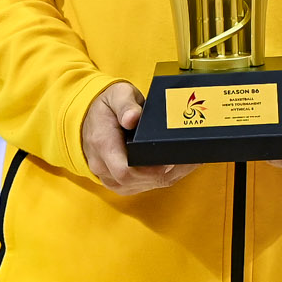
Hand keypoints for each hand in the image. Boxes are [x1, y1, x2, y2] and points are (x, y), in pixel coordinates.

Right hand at [81, 80, 199, 194]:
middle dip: (166, 173)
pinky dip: (162, 178)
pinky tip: (179, 167)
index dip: (150, 171)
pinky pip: (142, 186)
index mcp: (103, 144)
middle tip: (190, 159)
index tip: (171, 161)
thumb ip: (125, 105)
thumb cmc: (107, 106)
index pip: (125, 171)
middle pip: (137, 181)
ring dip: (168, 176)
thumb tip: (132, 117)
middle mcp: (103, 166)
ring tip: (190, 162)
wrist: (91, 118)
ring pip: (142, 186)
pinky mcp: (119, 182)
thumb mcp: (116, 95)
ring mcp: (110, 177)